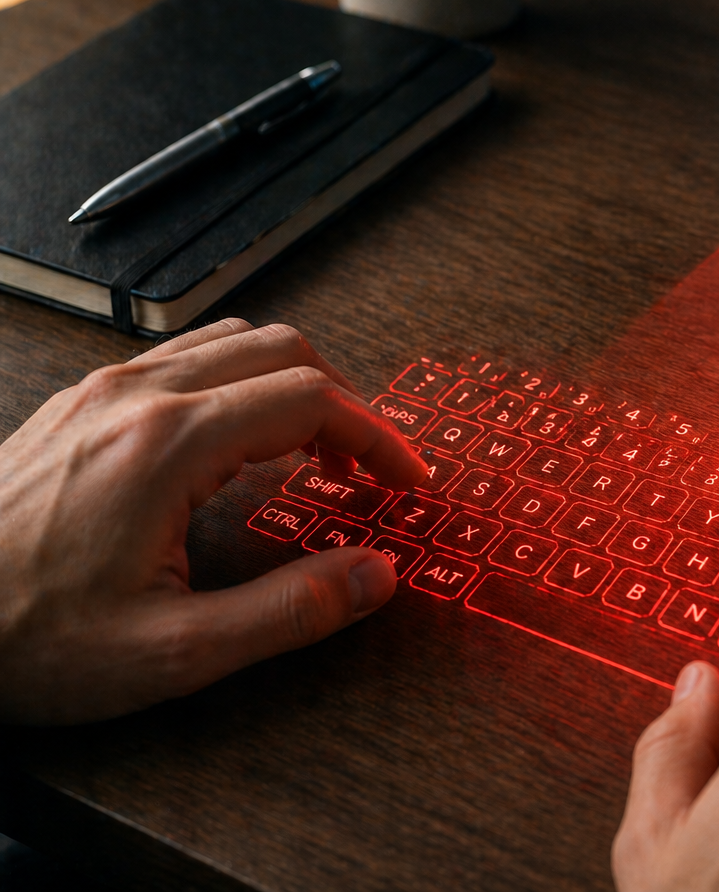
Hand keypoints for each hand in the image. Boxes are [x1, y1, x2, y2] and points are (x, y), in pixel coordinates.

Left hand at [0, 319, 423, 724]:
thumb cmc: (21, 636)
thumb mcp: (172, 652)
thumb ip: (289, 612)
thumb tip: (374, 575)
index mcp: (169, 445)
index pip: (314, 400)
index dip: (379, 438)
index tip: (405, 479)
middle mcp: (138, 397)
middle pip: (283, 348)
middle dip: (346, 403)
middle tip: (368, 467)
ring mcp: (104, 392)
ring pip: (234, 340)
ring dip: (294, 384)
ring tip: (314, 453)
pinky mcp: (81, 404)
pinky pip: (185, 358)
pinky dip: (240, 383)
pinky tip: (238, 445)